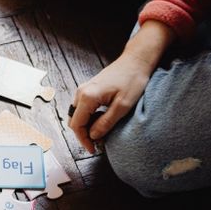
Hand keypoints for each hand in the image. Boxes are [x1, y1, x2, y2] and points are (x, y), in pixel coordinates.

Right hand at [69, 20, 173, 152]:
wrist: (136, 60)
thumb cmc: (132, 80)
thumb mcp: (123, 106)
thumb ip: (106, 122)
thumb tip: (93, 136)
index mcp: (87, 97)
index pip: (77, 125)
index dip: (83, 140)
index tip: (93, 149)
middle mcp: (80, 93)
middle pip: (74, 121)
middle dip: (83, 135)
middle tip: (97, 143)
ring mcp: (83, 90)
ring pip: (77, 115)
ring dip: (86, 126)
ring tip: (100, 132)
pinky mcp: (88, 89)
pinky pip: (81, 108)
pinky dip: (87, 118)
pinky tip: (100, 120)